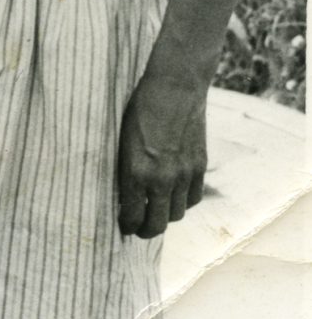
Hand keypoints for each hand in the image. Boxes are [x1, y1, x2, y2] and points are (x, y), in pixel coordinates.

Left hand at [117, 68, 209, 237]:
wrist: (174, 87)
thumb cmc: (138, 110)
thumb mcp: (119, 141)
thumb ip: (123, 170)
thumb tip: (121, 194)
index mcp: (135, 173)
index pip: (131, 217)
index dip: (126, 227)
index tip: (122, 226)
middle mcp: (161, 179)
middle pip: (158, 224)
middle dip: (146, 231)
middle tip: (138, 229)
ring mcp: (184, 174)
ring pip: (178, 214)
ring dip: (166, 217)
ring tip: (155, 212)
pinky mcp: (199, 165)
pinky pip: (193, 198)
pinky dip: (183, 202)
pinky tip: (174, 196)